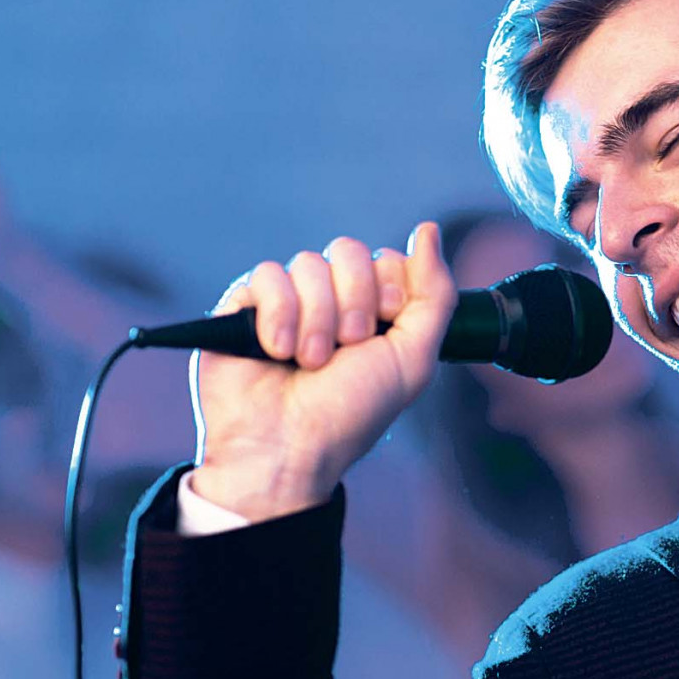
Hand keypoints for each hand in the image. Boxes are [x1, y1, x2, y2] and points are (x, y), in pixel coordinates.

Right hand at [189, 223, 457, 521]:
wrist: (288, 447)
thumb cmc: (350, 412)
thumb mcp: (413, 358)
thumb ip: (434, 293)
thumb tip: (428, 230)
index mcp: (372, 310)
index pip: (386, 258)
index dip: (388, 287)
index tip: (383, 326)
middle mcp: (330, 300)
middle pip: (348, 251)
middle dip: (354, 299)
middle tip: (348, 346)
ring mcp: (287, 301)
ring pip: (307, 263)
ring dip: (316, 318)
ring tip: (309, 361)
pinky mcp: (244, 306)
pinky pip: (266, 275)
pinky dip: (277, 314)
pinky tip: (276, 350)